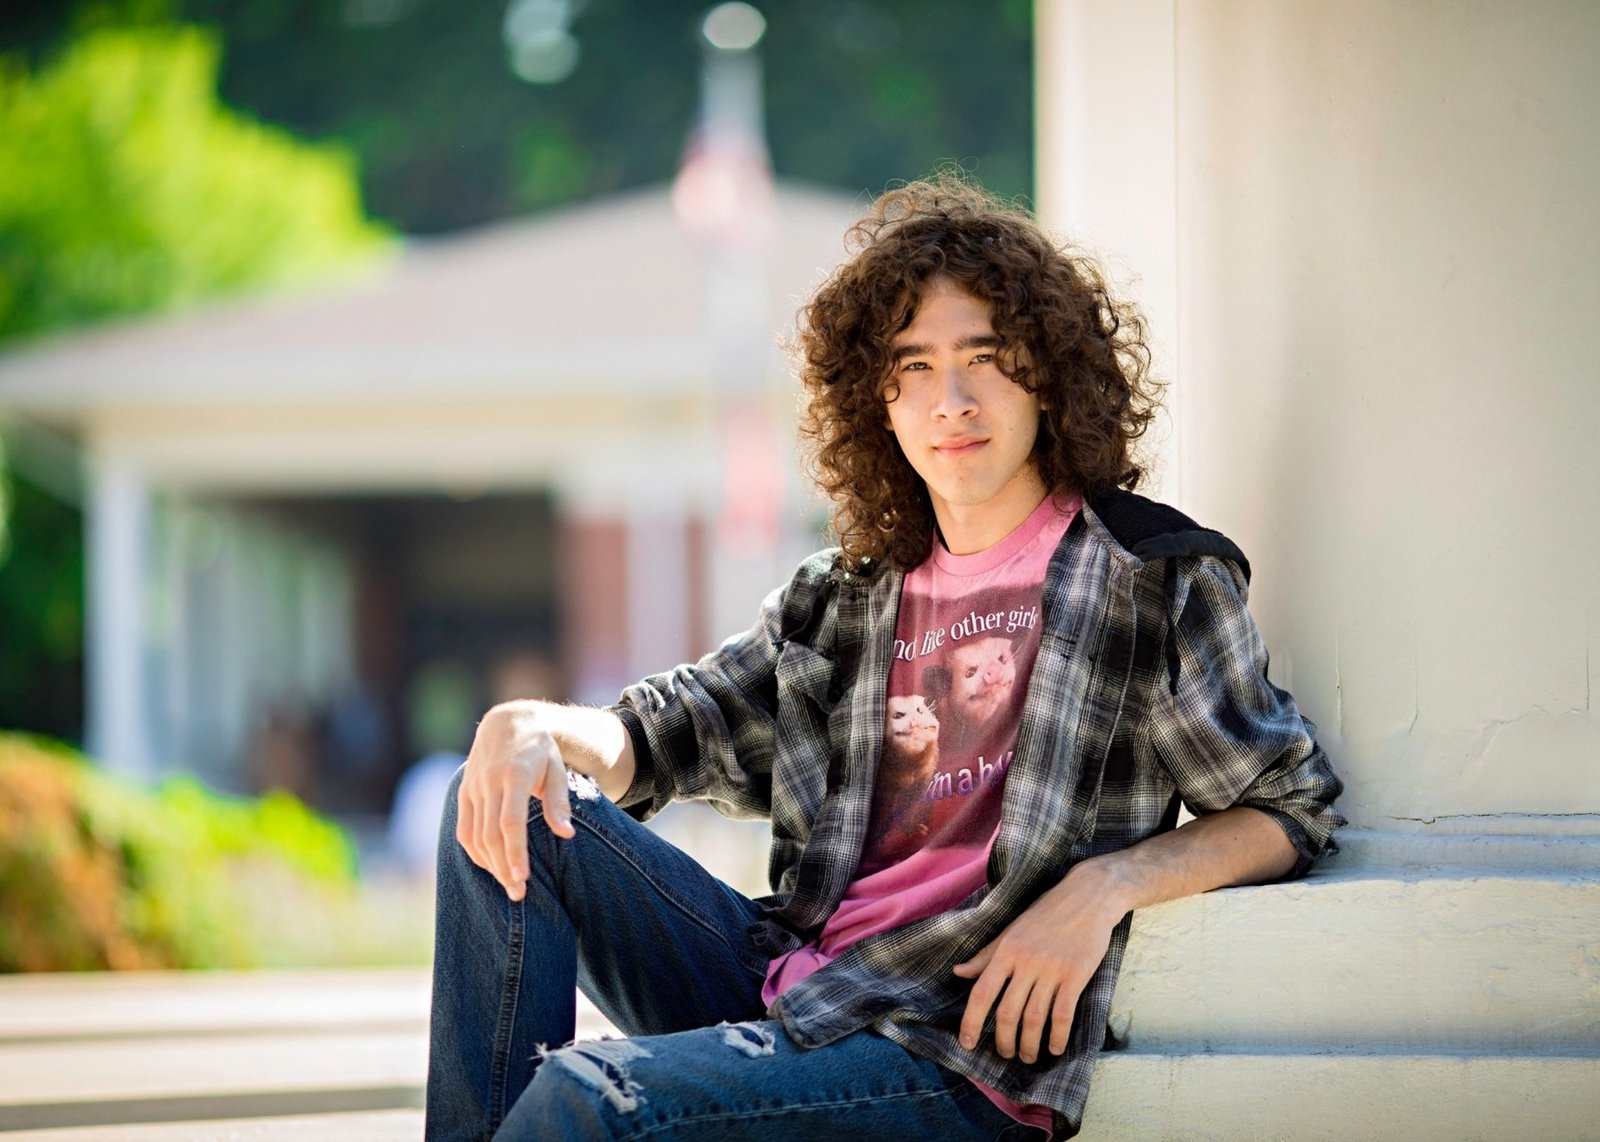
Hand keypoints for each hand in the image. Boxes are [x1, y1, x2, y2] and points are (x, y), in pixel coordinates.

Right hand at [455, 701, 574, 901]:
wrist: (507, 723)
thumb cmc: (540, 750)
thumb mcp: (557, 769)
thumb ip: (559, 802)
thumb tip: (567, 834)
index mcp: (515, 774)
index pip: (510, 821)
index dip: (514, 852)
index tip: (522, 877)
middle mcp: (489, 782)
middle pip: (491, 834)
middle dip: (502, 867)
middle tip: (518, 893)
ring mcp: (473, 788)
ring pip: (475, 835)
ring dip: (489, 865)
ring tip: (508, 885)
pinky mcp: (464, 793)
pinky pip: (464, 829)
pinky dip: (475, 852)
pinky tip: (490, 866)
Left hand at [952, 862, 1127, 1063]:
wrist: (1088, 896)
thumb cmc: (1047, 913)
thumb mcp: (1011, 930)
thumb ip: (986, 955)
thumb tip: (958, 973)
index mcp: (1006, 950)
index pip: (982, 992)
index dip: (971, 1021)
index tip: (967, 1044)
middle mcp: (1026, 961)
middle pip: (1007, 1012)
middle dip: (1004, 1040)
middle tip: (1006, 1054)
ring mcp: (1052, 969)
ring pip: (1034, 1018)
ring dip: (1029, 1044)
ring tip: (1028, 1056)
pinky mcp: (1076, 975)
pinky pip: (1063, 1014)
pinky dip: (1058, 1036)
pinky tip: (1055, 1048)